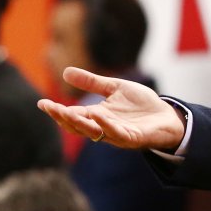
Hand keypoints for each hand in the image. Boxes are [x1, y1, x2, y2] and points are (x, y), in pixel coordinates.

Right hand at [37, 67, 186, 150]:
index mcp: (98, 116)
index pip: (73, 115)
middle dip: (63, 118)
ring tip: (64, 111)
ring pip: (93, 132)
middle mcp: (104, 127)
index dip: (57, 110)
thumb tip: (64, 72)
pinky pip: (116, 133)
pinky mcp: (132, 138)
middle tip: (49, 107)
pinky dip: (106, 125)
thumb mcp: (115, 88)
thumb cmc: (142, 104)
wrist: (168, 116)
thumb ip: (92, 82)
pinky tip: (98, 114)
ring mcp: (117, 134)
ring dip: (79, 123)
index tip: (42, 102)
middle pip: (78, 126)